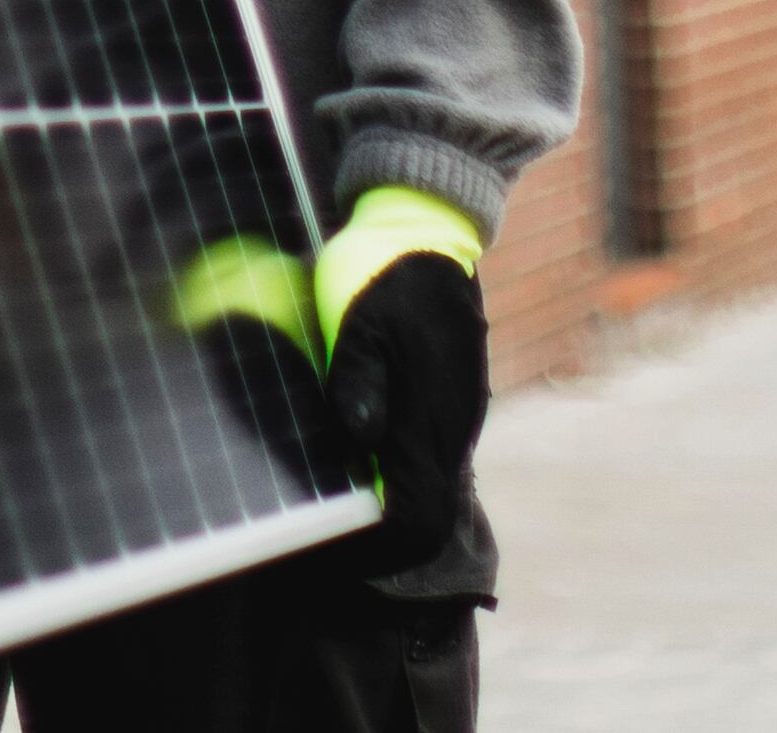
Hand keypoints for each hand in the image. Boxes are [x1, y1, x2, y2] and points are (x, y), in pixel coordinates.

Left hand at [319, 249, 487, 572]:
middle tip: (320, 523)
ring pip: (425, 485)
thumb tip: (357, 443)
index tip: (333, 551)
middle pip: (423, 514)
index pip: (418, 520)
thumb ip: (356, 381)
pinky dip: (391, 467)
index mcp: (428, 416)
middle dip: (377, 532)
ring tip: (326, 486)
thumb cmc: (384, 269)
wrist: (428, 225)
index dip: (378, 548)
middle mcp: (450, 426)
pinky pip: (425, 453)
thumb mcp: (355, 318)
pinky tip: (350, 445)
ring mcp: (455, 414)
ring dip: (382, 497)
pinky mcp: (450, 398)